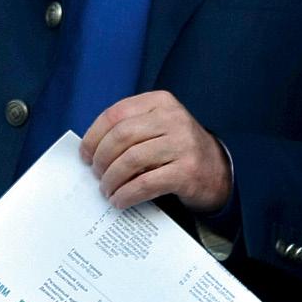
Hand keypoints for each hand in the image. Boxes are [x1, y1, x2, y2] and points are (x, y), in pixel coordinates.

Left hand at [80, 90, 231, 212]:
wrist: (217, 170)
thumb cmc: (176, 148)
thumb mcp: (157, 126)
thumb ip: (130, 128)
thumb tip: (90, 149)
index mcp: (160, 101)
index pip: (116, 113)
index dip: (94, 135)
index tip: (85, 154)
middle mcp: (173, 118)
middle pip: (122, 135)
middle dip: (101, 158)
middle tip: (96, 174)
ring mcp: (182, 144)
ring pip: (131, 159)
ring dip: (112, 178)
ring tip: (107, 189)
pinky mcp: (187, 171)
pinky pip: (146, 183)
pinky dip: (127, 194)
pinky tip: (120, 200)